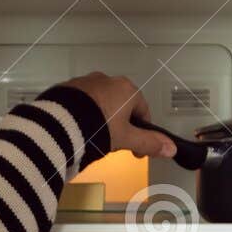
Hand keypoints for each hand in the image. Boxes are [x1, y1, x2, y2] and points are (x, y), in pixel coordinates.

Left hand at [60, 72, 177, 160]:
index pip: (142, 111)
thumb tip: (172, 149)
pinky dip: (84, 114)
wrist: (59, 123)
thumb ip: (149, 143)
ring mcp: (85, 82)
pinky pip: (81, 103)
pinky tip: (78, 130)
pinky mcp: (67, 88)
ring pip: (100, 103)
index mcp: (126, 89)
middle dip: (120, 125)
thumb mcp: (126, 139)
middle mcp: (107, 80)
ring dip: (102, 119)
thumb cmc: (100, 129)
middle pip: (121, 106)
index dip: (142, 133)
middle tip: (113, 145)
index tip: (135, 151)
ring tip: (93, 139)